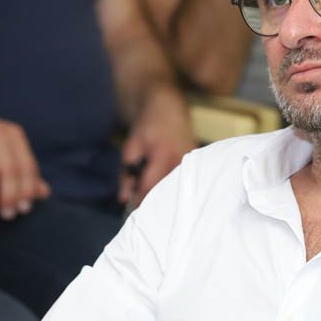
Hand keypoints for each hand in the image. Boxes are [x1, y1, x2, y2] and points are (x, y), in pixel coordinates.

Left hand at [119, 85, 194, 207]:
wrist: (170, 109)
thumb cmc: (148, 127)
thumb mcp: (130, 148)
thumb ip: (126, 174)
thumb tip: (123, 199)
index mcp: (163, 155)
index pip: (150, 187)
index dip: (139, 201)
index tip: (130, 211)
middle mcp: (182, 161)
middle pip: (165, 192)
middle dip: (151, 199)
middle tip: (139, 203)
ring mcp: (192, 163)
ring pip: (175, 188)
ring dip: (162, 193)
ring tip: (152, 190)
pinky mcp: (197, 165)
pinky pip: (183, 182)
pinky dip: (172, 186)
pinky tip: (165, 185)